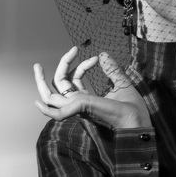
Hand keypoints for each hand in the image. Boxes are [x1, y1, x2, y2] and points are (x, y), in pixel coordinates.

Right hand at [33, 47, 150, 129]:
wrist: (138, 122)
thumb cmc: (133, 109)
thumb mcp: (121, 84)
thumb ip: (112, 70)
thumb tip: (103, 54)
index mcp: (87, 100)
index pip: (74, 80)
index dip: (80, 66)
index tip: (96, 58)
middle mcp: (79, 104)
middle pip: (58, 87)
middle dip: (51, 72)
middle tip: (42, 61)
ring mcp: (78, 108)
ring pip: (50, 98)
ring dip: (40, 83)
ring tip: (37, 66)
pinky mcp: (80, 110)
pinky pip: (58, 113)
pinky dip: (47, 110)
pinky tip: (38, 103)